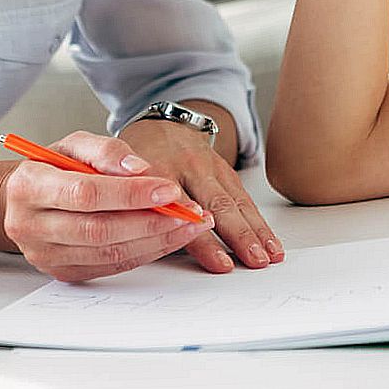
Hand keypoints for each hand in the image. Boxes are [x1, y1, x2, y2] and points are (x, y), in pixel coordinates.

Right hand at [1, 130, 215, 282]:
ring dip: (156, 241)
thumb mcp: (73, 145)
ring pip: (108, 252)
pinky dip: (145, 253)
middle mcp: (31, 225)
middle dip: (152, 222)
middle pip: (99, 229)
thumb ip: (106, 151)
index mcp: (30, 186)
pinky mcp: (62, 272)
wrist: (19, 201)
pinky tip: (168, 239)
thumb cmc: (52, 168)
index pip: (86, 193)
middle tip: (189, 212)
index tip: (169, 190)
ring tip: (189, 226)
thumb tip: (140, 169)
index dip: (131, 194)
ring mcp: (45, 255)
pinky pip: (110, 266)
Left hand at [119, 115, 284, 273]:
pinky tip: (271, 242)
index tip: (219, 262)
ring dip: (255, 230)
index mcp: (157, 169)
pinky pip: (244, 198)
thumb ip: (127, 206)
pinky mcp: (225, 170)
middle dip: (239, 234)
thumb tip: (138, 246)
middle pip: (217, 203)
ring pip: (236, 201)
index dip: (201, 238)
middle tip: (254, 260)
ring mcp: (210, 167)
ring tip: (270, 256)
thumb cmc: (133, 164)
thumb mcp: (118, 177)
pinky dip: (259, 222)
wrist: (159, 127)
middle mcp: (187, 167)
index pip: (181, 208)